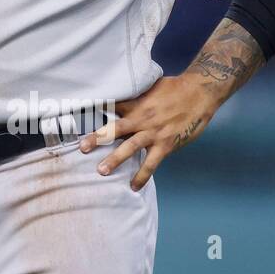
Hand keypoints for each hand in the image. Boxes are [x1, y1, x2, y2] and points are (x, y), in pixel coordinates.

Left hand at [77, 74, 217, 190]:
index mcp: (135, 103)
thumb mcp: (149, 86)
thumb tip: (118, 95)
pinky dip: (142, 175)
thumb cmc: (174, 88)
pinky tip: (133, 187)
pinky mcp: (166, 144)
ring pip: (130, 147)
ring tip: (101, 171)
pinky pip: (152, 163)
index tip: (75, 118)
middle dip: (98, 138)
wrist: (200, 92)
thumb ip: (134, 95)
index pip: (109, 107)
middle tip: (81, 147)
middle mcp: (141, 118)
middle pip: (115, 128)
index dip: (92, 111)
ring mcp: (153, 132)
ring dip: (115, 159)